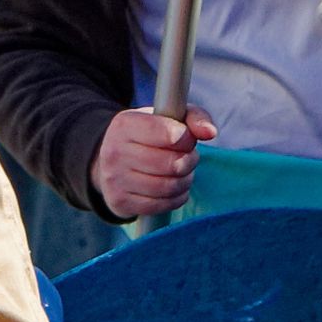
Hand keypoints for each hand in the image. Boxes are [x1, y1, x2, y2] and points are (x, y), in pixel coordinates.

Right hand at [91, 106, 216, 218]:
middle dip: (189, 161)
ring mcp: (115, 179)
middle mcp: (115, 151)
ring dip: (185, 180)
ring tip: (182, 172)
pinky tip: (174, 187)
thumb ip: (195, 117)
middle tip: (188, 157)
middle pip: (172, 164)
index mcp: (125, 124)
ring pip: (169, 186)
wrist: (111, 162)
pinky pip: (162, 205)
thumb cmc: (149, 136)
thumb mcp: (168, 117)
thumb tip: (210, 133)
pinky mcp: (120, 202)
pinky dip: (176, 197)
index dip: (187, 139)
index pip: (170, 134)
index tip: (185, 139)